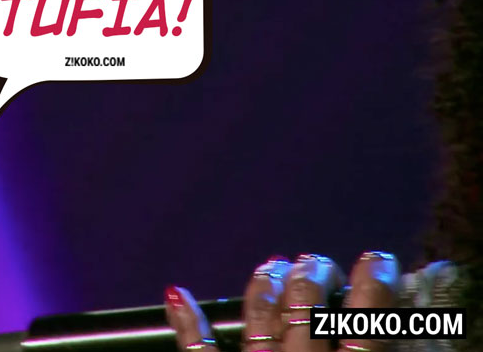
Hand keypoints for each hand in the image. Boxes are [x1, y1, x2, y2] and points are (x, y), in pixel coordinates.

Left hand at [166, 251, 399, 351]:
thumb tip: (424, 324)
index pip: (367, 317)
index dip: (375, 282)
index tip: (379, 260)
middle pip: (307, 302)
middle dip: (315, 273)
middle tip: (318, 264)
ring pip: (259, 315)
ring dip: (267, 284)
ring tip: (274, 265)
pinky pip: (197, 349)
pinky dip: (186, 321)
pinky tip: (177, 292)